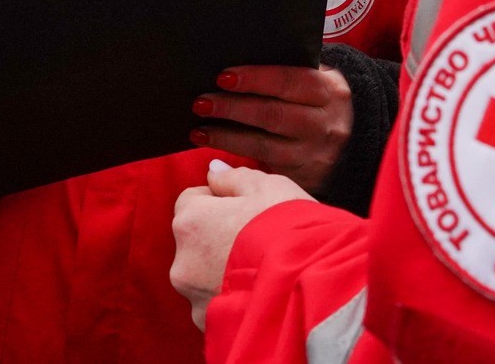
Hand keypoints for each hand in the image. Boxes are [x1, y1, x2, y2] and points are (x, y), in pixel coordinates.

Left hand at [171, 160, 311, 328]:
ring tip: (262, 269)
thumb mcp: (268, 187)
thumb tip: (213, 170)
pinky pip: (216, 304)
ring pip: (204, 275)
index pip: (191, 200)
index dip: (220, 201)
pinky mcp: (210, 325)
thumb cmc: (289, 230)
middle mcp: (182, 261)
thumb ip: (233, 177)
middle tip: (257, 239)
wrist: (312, 287)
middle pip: (195, 240)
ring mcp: (194, 297)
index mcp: (191, 220)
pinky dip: (232, 297)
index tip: (246, 208)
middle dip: (219, 238)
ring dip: (223, 270)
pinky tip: (260, 292)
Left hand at [191, 65, 351, 192]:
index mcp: (330, 90)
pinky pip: (265, 166)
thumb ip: (290, 70)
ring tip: (199, 129)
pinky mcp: (304, 178)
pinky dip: (236, 158)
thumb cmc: (322, 100)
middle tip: (201, 102)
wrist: (360, 141)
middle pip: (273, 114)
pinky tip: (215, 152)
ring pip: (265, 146)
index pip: (289, 80)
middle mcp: (326, 124)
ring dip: (227, 137)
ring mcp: (316, 154)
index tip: (223, 75)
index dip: (255, 78)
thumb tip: (237, 61)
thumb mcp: (320, 79)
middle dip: (233, 108)